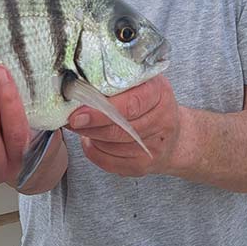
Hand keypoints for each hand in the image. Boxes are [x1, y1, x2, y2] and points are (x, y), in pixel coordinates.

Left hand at [67, 75, 182, 176]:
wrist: (175, 135)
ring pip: (112, 146)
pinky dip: (94, 152)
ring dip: (91, 137)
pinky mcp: (144, 165)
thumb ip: (117, 80)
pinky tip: (91, 141)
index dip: (101, 111)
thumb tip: (79, 84)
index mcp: (159, 93)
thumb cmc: (150, 102)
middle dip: (91, 125)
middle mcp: (162, 120)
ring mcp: (154, 146)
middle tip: (71, 119)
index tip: (78, 113)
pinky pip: (110, 162)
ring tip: (81, 127)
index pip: (130, 105)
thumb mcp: (141, 81)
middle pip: (119, 129)